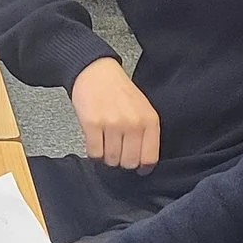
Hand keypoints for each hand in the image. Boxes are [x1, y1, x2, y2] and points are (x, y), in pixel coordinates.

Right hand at [70, 56, 160, 171]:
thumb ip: (145, 133)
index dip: (142, 167)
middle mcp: (133, 123)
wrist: (96, 73)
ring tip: (106, 145)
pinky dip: (94, 153)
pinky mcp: (92, 124)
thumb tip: (142, 161)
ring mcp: (112, 124)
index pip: (149, 157)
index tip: (138, 169)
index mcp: (149, 120)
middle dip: (122, 161)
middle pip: (129, 162)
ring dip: (107, 157)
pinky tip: (96, 143)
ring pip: (111, 159)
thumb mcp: (143, 109)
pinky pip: (95, 153)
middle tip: (117, 153)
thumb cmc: (119, 91)